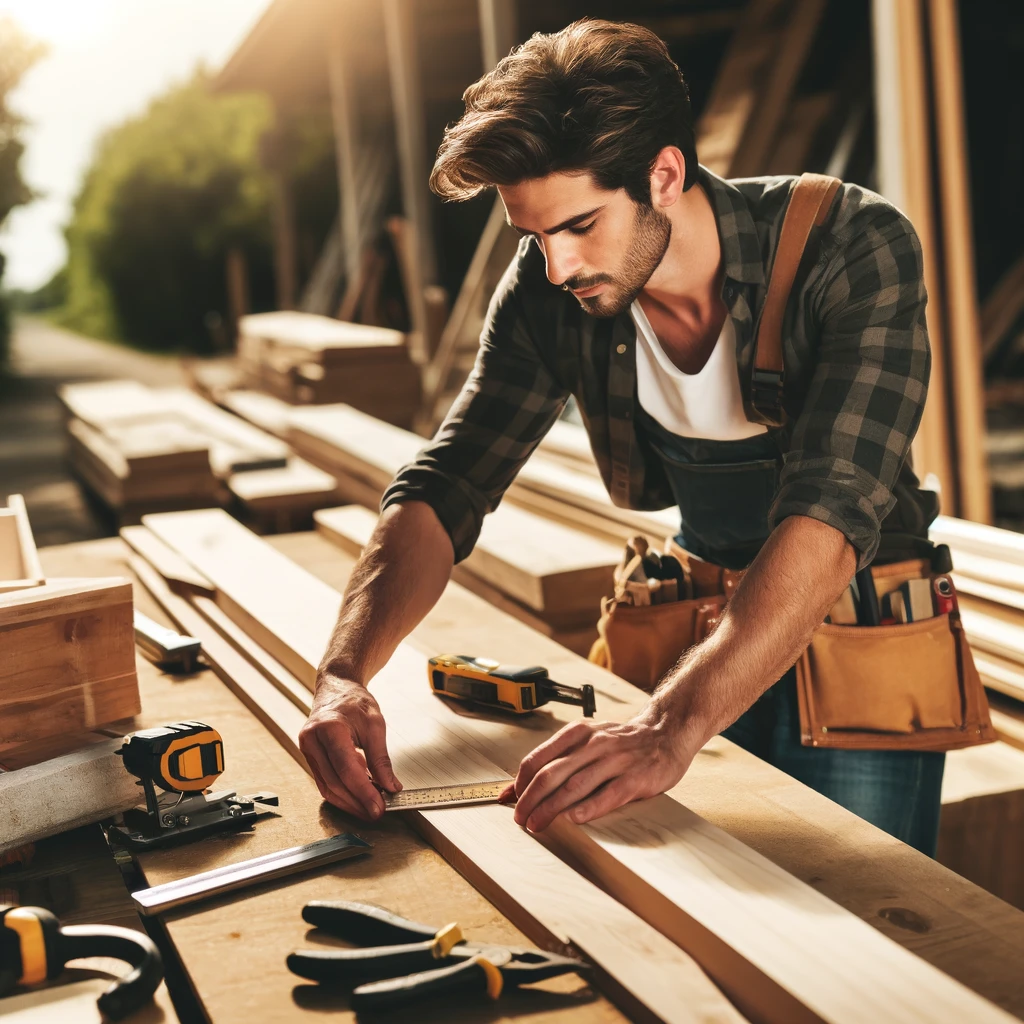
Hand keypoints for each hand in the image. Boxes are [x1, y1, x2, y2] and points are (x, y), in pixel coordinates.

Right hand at [299, 676, 401, 820]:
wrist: (336, 687)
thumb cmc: (354, 700)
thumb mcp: (375, 725)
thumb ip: (381, 758)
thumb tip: (390, 786)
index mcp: (329, 727)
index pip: (346, 769)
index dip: (363, 792)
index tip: (379, 807)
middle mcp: (312, 740)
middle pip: (335, 783)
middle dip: (357, 802)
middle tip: (377, 813)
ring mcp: (307, 749)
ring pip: (327, 788)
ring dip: (349, 802)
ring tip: (369, 808)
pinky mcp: (309, 757)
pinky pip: (324, 782)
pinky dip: (342, 793)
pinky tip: (357, 797)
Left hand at [502, 716, 694, 832]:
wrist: (666, 732)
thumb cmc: (621, 742)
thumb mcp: (587, 740)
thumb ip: (557, 760)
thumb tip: (516, 788)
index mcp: (577, 734)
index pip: (538, 758)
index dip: (520, 783)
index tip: (511, 801)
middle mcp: (593, 744)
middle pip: (551, 774)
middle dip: (530, 799)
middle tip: (519, 819)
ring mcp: (615, 761)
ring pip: (574, 786)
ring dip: (551, 809)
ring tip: (537, 825)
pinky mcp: (635, 778)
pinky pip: (607, 795)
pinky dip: (587, 809)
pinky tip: (573, 820)